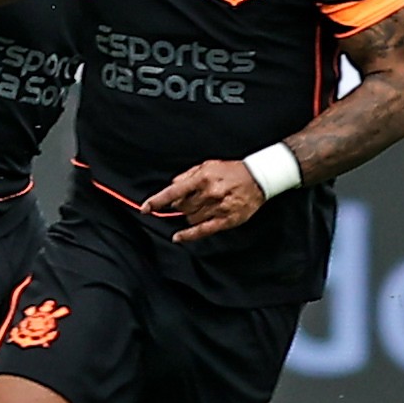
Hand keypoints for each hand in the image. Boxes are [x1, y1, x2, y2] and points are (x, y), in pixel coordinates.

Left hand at [143, 159, 266, 243]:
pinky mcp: (226, 220)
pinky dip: (188, 235)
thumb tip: (172, 186)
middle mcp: (209, 193)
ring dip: (189, 215)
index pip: (174, 191)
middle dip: (180, 205)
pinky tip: (178, 237)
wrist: (258, 178)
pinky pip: (202, 231)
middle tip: (191, 199)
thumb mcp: (207, 165)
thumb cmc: (231, 171)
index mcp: (203, 178)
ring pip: (190, 218)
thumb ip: (187, 175)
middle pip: (182, 207)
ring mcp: (218, 208)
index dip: (157, 201)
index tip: (145, 208)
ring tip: (201, 207)